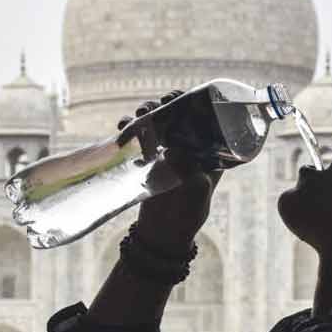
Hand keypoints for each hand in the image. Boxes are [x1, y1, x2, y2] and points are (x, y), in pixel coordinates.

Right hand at [118, 93, 220, 253]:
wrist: (162, 233)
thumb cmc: (187, 215)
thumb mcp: (196, 192)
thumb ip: (190, 171)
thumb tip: (173, 150)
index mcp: (208, 151)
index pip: (203, 118)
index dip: (193, 103)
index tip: (178, 98)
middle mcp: (189, 147)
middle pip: (179, 114)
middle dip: (167, 104)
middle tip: (158, 103)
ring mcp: (168, 151)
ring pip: (157, 122)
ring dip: (146, 112)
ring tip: (138, 113)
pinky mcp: (148, 158)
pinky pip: (138, 136)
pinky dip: (129, 127)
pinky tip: (122, 127)